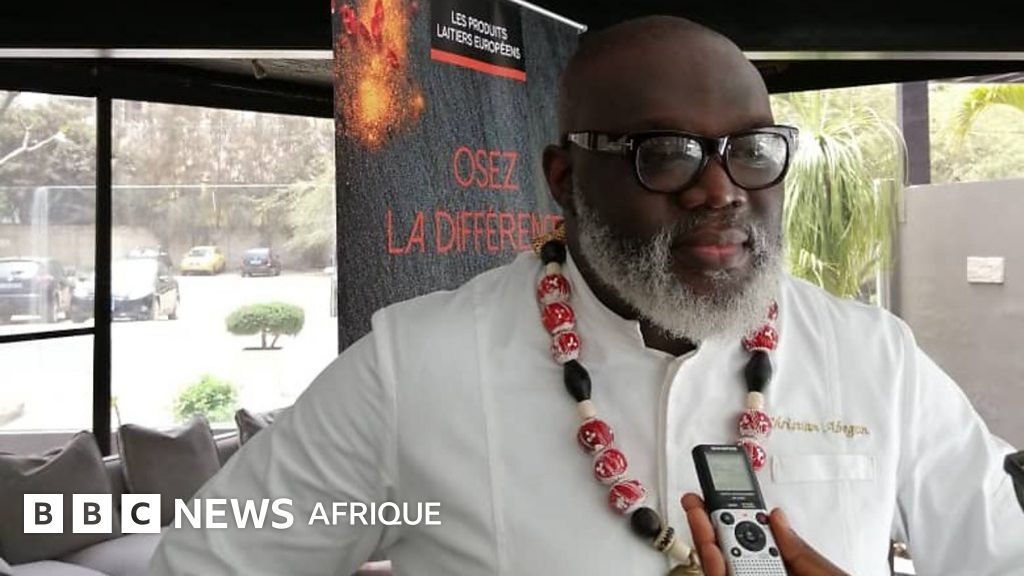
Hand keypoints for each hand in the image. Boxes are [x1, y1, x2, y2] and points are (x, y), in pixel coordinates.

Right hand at [680, 493, 849, 575]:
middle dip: (710, 527)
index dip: (734, 520)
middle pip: (729, 558)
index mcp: (788, 575)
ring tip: (700, 520)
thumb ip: (798, 549)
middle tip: (697, 505)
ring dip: (707, 545)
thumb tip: (776, 518)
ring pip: (721, 573)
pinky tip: (713, 553)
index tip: (720, 500)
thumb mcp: (824, 575)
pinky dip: (715, 570)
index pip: (755, 545)